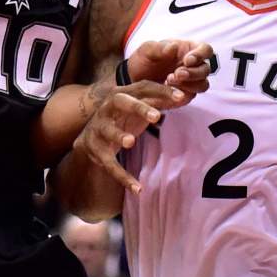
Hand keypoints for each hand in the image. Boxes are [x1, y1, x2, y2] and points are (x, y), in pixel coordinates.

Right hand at [72, 80, 186, 194]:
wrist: (90, 138)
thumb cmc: (122, 119)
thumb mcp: (140, 109)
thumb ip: (161, 102)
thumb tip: (187, 96)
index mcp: (123, 94)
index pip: (143, 87)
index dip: (161, 90)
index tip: (180, 96)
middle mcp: (108, 108)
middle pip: (121, 101)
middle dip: (138, 108)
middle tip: (156, 117)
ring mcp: (99, 129)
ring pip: (107, 130)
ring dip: (118, 135)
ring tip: (130, 142)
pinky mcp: (96, 150)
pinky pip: (109, 164)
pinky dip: (123, 177)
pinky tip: (138, 189)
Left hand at [127, 40, 214, 102]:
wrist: (134, 78)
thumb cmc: (144, 59)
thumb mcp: (147, 50)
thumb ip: (159, 48)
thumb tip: (174, 46)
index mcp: (189, 49)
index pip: (206, 50)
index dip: (201, 54)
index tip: (187, 60)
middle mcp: (194, 66)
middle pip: (206, 69)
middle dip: (193, 73)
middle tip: (176, 74)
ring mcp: (191, 82)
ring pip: (203, 84)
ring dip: (190, 84)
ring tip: (169, 81)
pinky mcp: (185, 95)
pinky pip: (191, 95)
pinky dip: (182, 93)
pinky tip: (167, 89)